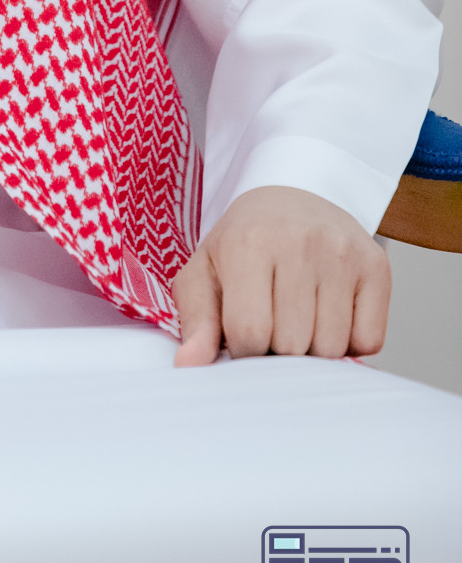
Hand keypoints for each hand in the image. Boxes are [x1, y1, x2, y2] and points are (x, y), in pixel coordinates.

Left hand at [172, 185, 389, 366]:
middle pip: (293, 345)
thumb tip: (188, 365)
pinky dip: (350, 342)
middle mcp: (300, 243)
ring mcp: (342, 253)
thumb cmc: (243, 243)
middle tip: (272, 322)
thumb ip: (196, 321)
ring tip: (298, 317)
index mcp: (249, 243)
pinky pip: (368, 341)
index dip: (244, 349)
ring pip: (332, 348)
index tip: (242, 334)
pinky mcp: (376, 266)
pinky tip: (330, 315)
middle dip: (277, 349)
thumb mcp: (206, 271)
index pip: (250, 332)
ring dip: (313, 349)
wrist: (292, 197)